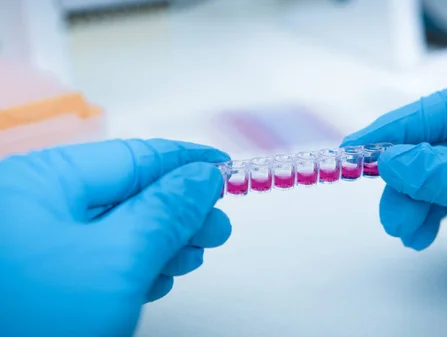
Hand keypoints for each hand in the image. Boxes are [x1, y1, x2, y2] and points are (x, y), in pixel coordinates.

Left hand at [0, 139, 231, 336]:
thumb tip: (203, 178)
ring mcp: (38, 246)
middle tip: (217, 228)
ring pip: (119, 230)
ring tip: (194, 256)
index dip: (185, 161)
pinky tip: (160, 277)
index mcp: (43, 182)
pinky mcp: (46, 280)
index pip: (133, 157)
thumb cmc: (38, 319)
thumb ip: (168, 211)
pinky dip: (138, 266)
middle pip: (128, 194)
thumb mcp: (119, 258)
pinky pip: (103, 260)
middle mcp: (36, 207)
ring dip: (164, 242)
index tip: (225, 166)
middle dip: (180, 211)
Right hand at [342, 77, 446, 311]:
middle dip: (408, 180)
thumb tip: (396, 161)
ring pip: (436, 176)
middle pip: (433, 147)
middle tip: (390, 208)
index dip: (397, 130)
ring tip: (405, 229)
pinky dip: (429, 215)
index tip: (360, 147)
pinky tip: (420, 233)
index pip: (441, 111)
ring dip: (415, 203)